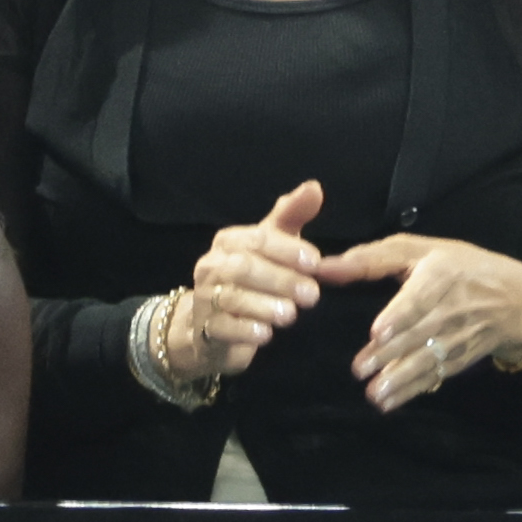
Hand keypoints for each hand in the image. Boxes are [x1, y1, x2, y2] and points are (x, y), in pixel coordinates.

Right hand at [160, 178, 328, 385]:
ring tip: (291, 315)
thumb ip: (291, 217)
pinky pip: (223, 328)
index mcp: (229, 241)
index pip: (257, 240)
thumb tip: (314, 187)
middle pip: (244, 268)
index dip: (286, 250)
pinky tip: (266, 334)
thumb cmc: (251, 279)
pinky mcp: (205, 329)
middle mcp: (212, 265)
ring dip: (264, 306)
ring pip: (233, 298)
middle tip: (312, 295)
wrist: (213, 326)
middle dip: (280, 280)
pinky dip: (245, 331)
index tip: (315, 262)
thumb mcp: (272, 245)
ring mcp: (205, 298)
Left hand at [314, 233, 521, 413]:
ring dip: (400, 378)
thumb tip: (325, 267)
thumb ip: (371, 258)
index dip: (401, 314)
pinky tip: (390, 403)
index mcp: (441, 274)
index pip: (421, 296)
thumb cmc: (459, 267)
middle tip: (360, 369)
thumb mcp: (420, 251)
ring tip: (374, 393)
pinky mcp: (462, 358)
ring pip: (427, 359)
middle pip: (419, 333)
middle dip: (389, 354)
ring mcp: (460, 336)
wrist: (520, 297)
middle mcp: (453, 307)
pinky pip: (437, 375)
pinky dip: (414, 390)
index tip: (379, 332)